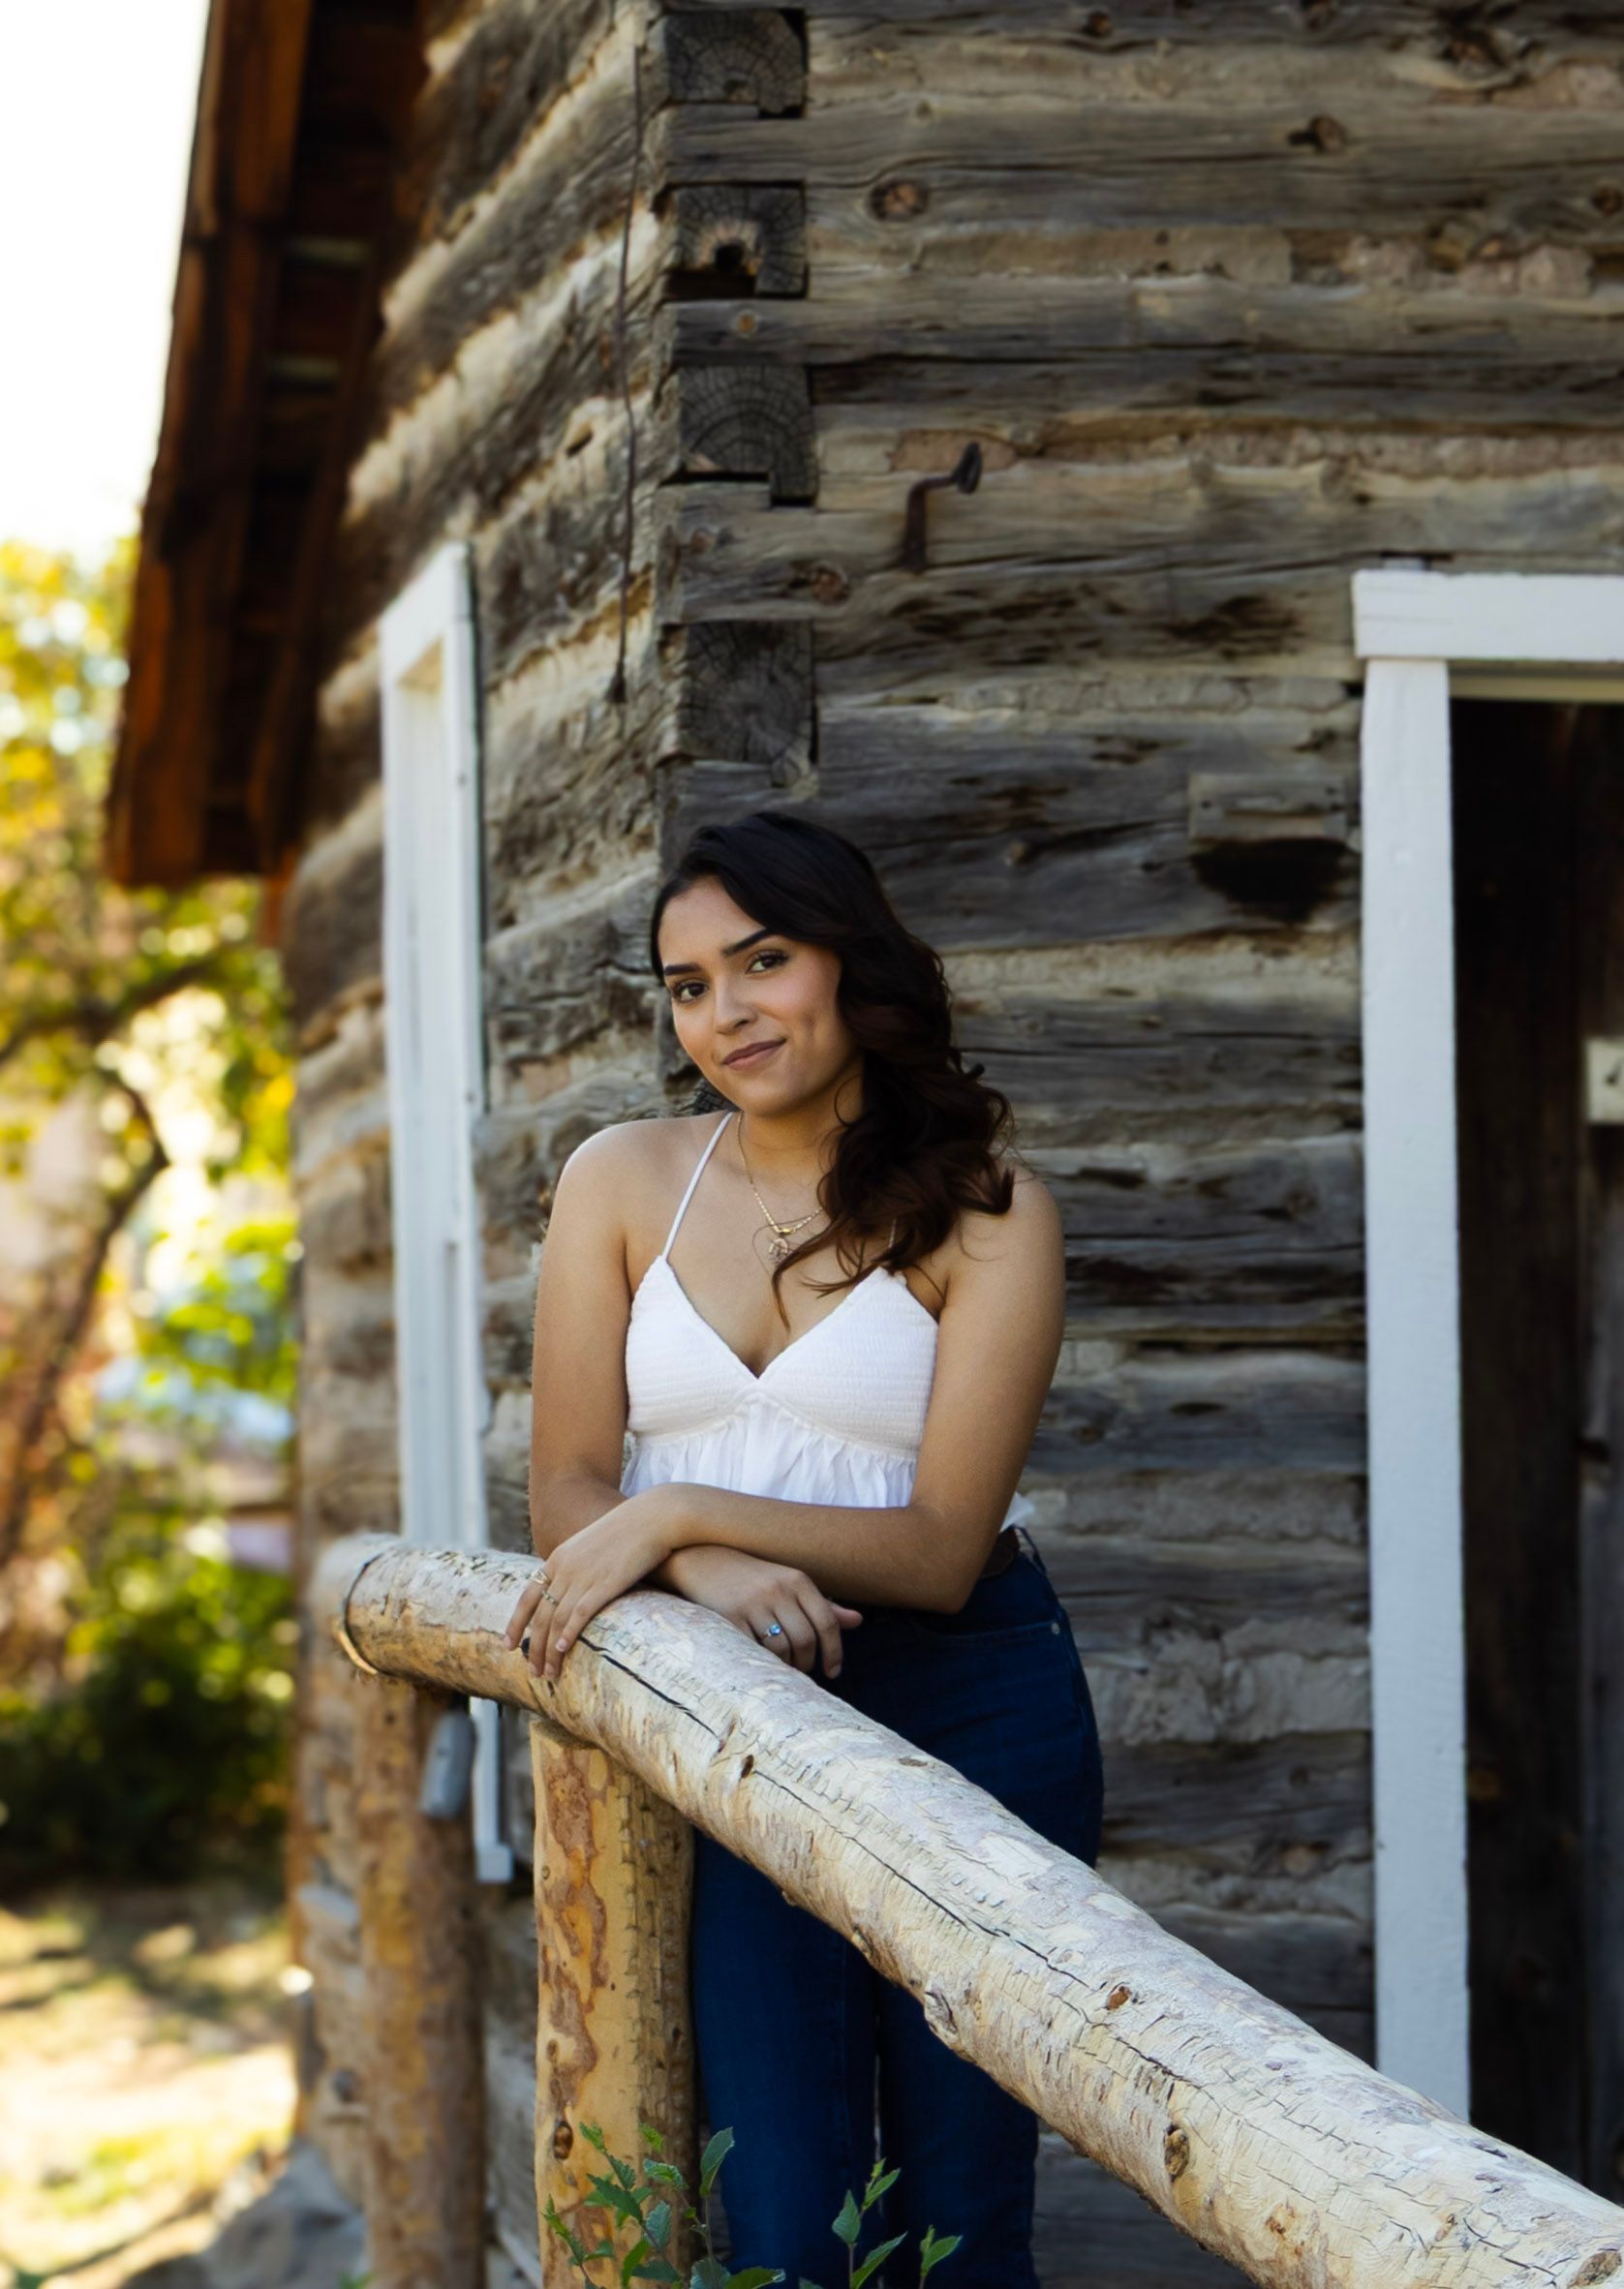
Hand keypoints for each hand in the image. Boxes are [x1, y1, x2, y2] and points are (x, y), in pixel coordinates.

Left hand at [503, 1487, 688, 1681]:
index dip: (516, 1623)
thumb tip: (576, 1591)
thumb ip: (580, 1567)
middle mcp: (565, 1568)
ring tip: (549, 1673)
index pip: (528, 1597)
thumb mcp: (593, 1545)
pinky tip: (562, 1650)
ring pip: (556, 1620)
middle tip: (533, 1672)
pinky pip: (579, 1614)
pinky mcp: (604, 1584)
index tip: (508, 1645)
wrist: (653, 1517)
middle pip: (541, 1615)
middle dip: (534, 1647)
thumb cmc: (629, 1532)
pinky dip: (568, 1634)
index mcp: (559, 1558)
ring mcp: (583, 1576)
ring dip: (549, 1650)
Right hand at [660, 1545, 861, 1678]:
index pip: (827, 1623)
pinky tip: (761, 1664)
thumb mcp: (789, 1583)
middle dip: (807, 1663)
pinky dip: (761, 1663)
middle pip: (806, 1640)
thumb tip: (857, 1621)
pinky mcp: (729, 1616)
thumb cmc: (751, 1576)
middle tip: (802, 1671)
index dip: (834, 1652)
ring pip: (781, 1649)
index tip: (833, 1672)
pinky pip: (753, 1650)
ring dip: (785, 1666)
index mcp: (797, 1580)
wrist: (701, 1559)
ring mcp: (753, 1603)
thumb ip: (822, 1604)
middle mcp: (778, 1589)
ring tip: (782, 1669)